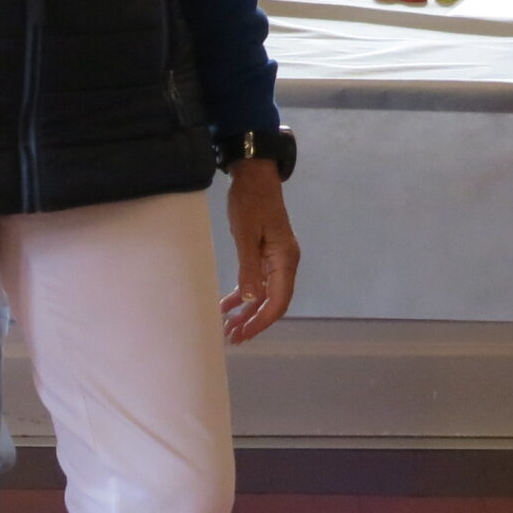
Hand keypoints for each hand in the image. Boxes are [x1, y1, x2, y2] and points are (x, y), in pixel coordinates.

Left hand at [219, 160, 299, 343]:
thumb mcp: (246, 234)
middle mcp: (285, 262)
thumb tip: (251, 299)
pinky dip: (243, 294)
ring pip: (264, 294)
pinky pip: (256, 281)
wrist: (254, 175)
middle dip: (254, 321)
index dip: (262, 321)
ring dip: (247, 311)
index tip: (244, 334)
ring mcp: (275, 259)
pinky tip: (227, 306)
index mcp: (285, 258)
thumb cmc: (251, 201)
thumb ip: (249, 267)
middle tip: (233, 337)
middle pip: (273, 301)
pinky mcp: (264, 254)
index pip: (278, 300)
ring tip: (228, 328)